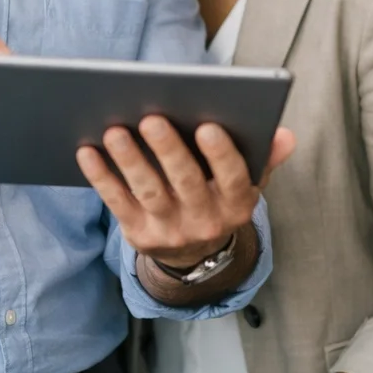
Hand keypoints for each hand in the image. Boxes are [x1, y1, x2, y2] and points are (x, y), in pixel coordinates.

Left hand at [77, 116, 294, 267]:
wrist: (197, 254)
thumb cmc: (221, 196)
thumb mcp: (251, 181)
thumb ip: (265, 155)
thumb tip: (285, 136)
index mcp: (237, 203)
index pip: (234, 179)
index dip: (221, 155)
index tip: (208, 126)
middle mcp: (206, 220)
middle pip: (186, 183)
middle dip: (169, 150)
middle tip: (152, 118)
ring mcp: (170, 230)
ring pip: (149, 192)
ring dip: (131, 161)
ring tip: (114, 130)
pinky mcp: (139, 234)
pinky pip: (117, 203)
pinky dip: (101, 177)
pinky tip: (87, 151)